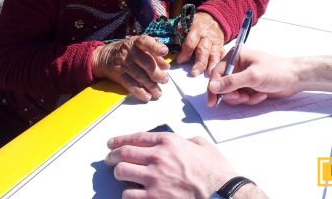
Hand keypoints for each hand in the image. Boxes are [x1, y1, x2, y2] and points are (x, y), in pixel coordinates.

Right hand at [92, 35, 169, 101]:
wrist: (104, 57)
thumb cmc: (127, 51)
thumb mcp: (139, 47)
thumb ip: (153, 54)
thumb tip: (166, 66)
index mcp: (136, 42)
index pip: (146, 41)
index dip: (155, 46)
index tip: (164, 51)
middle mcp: (129, 52)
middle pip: (146, 64)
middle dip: (157, 74)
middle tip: (165, 80)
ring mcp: (123, 63)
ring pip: (140, 76)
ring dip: (151, 86)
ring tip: (159, 92)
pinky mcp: (118, 75)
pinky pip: (130, 85)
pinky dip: (140, 92)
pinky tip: (147, 96)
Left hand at [106, 132, 237, 198]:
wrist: (221, 192)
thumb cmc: (215, 171)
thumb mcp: (202, 145)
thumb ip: (187, 140)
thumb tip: (182, 142)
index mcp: (168, 141)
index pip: (136, 137)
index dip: (120, 139)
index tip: (111, 143)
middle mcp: (158, 157)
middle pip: (123, 154)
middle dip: (112, 156)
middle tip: (109, 159)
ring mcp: (154, 179)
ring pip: (122, 173)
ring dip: (119, 174)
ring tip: (121, 176)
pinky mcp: (154, 198)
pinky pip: (129, 195)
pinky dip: (128, 194)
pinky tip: (132, 193)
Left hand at [177, 11, 224, 75]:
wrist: (213, 19)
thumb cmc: (196, 24)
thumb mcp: (186, 23)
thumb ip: (179, 33)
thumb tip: (171, 46)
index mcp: (196, 29)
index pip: (190, 43)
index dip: (185, 53)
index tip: (179, 61)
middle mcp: (207, 36)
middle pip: (203, 51)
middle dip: (199, 63)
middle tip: (194, 73)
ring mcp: (215, 42)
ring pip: (214, 55)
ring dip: (211, 65)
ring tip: (209, 75)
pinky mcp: (221, 47)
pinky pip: (223, 55)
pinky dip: (221, 63)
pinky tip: (219, 71)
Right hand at [207, 50, 298, 106]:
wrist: (295, 79)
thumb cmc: (276, 72)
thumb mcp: (252, 76)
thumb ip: (231, 82)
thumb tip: (213, 87)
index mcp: (236, 56)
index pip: (217, 72)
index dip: (214, 87)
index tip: (213, 101)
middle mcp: (237, 65)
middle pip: (223, 85)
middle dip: (232, 94)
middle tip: (242, 97)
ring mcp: (243, 77)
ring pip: (231, 93)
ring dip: (242, 98)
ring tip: (253, 95)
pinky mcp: (249, 86)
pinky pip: (241, 97)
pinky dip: (250, 99)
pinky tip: (261, 95)